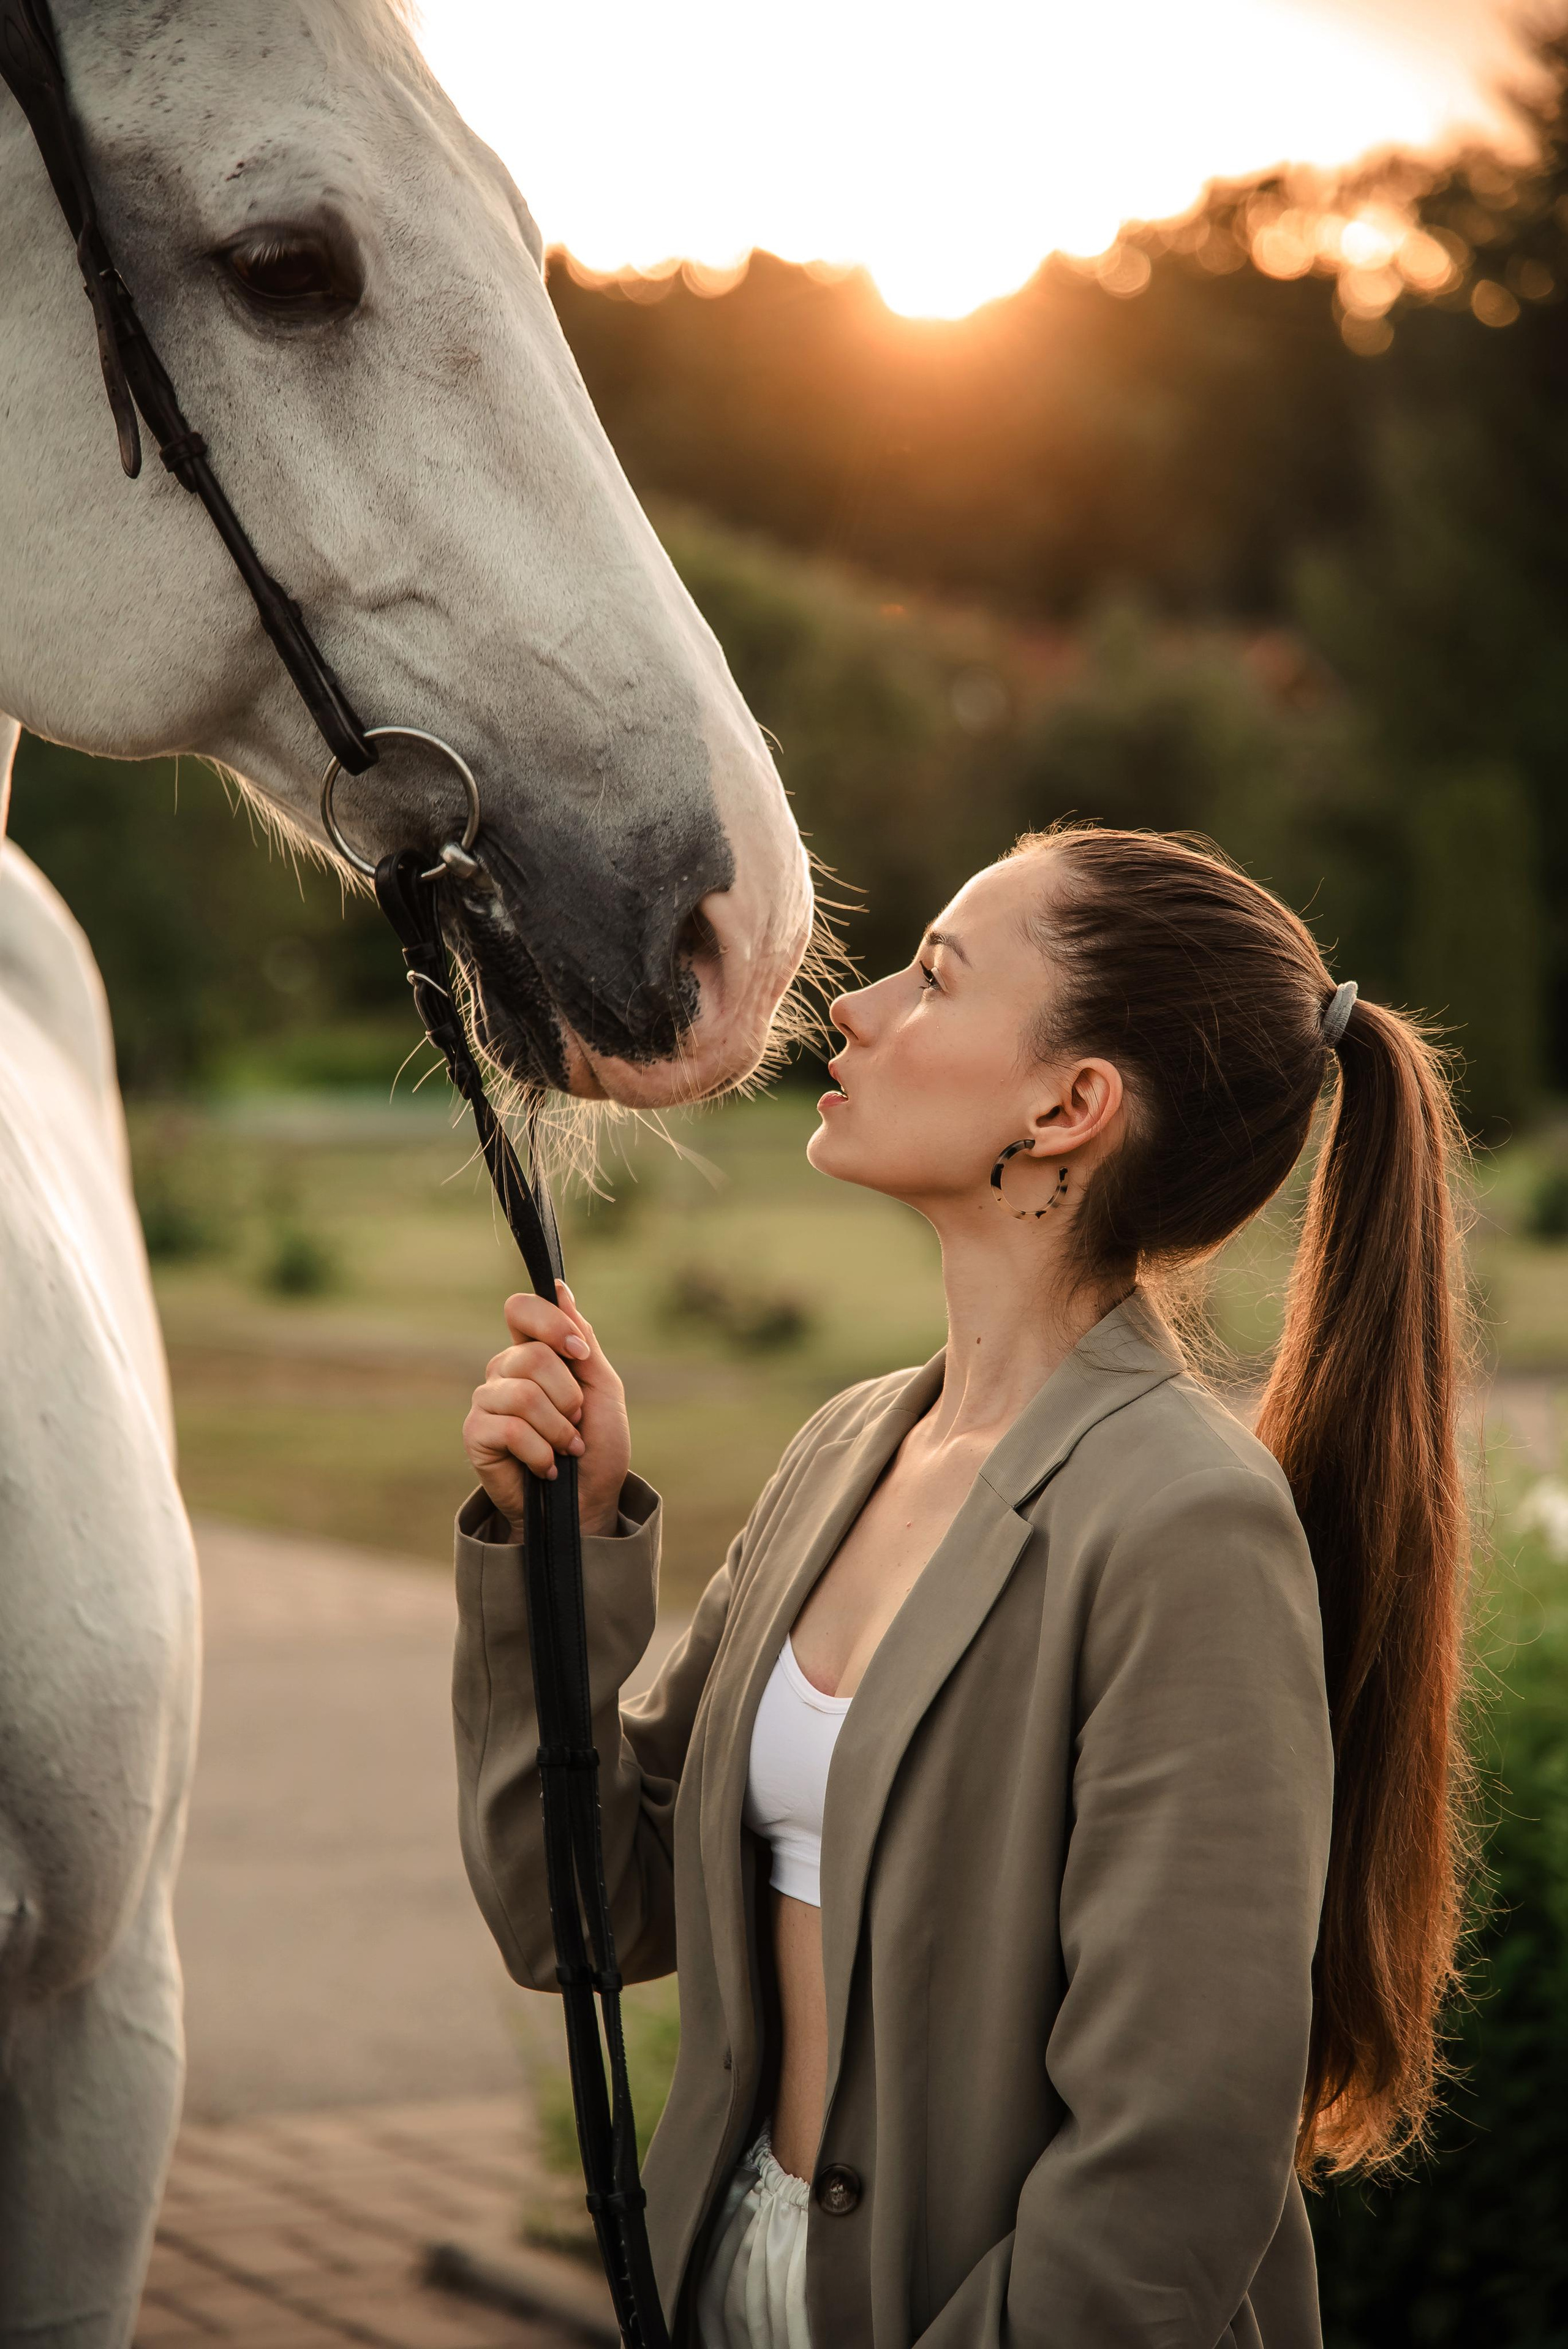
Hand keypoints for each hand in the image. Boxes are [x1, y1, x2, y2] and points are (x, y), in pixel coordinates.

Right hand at [463, 1283, 631, 1539]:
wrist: (587, 1504)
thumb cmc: (597, 1448)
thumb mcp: (603, 1389)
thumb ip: (582, 1340)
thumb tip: (560, 1289)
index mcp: (533, 1352)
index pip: (521, 1309)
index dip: (552, 1325)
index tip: (580, 1353)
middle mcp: (504, 1371)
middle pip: (531, 1356)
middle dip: (568, 1395)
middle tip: (577, 1422)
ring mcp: (486, 1402)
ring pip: (522, 1394)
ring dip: (559, 1429)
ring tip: (567, 1450)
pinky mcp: (475, 1435)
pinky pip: (508, 1428)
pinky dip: (540, 1452)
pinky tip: (547, 1467)